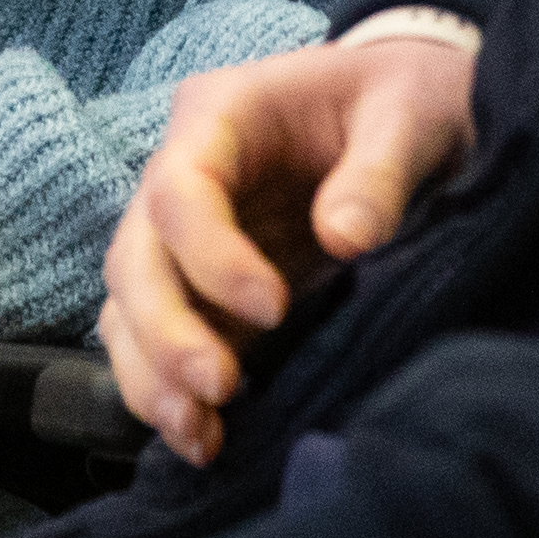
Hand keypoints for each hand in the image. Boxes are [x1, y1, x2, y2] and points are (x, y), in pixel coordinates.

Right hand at [101, 36, 475, 464]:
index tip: (276, 307)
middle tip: (221, 387)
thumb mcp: (408, 115)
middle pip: (135, 256)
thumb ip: (379, 172)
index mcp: (221, 113)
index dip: (212, 256)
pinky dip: (167, 389)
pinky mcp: (202, 285)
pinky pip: (155, 339)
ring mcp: (183, 233)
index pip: (180, 189)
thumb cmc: (401, 99)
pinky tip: (204, 438)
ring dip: (153, 375)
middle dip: (166, 330)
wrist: (403, 111)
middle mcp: (181, 172)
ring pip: (129, 306)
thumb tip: (346, 238)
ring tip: (200, 435)